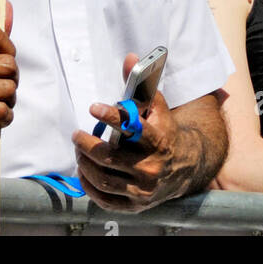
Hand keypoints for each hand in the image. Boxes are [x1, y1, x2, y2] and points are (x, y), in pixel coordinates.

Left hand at [74, 53, 203, 213]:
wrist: (185, 165)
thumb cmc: (165, 131)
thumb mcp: (157, 107)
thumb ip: (141, 84)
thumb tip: (130, 58)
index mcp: (158, 140)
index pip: (132, 128)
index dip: (111, 116)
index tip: (94, 107)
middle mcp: (151, 167)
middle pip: (109, 158)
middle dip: (87, 144)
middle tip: (77, 134)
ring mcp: (142, 190)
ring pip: (104, 179)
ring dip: (85, 164)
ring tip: (79, 150)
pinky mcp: (135, 205)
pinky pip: (105, 199)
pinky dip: (90, 186)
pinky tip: (84, 171)